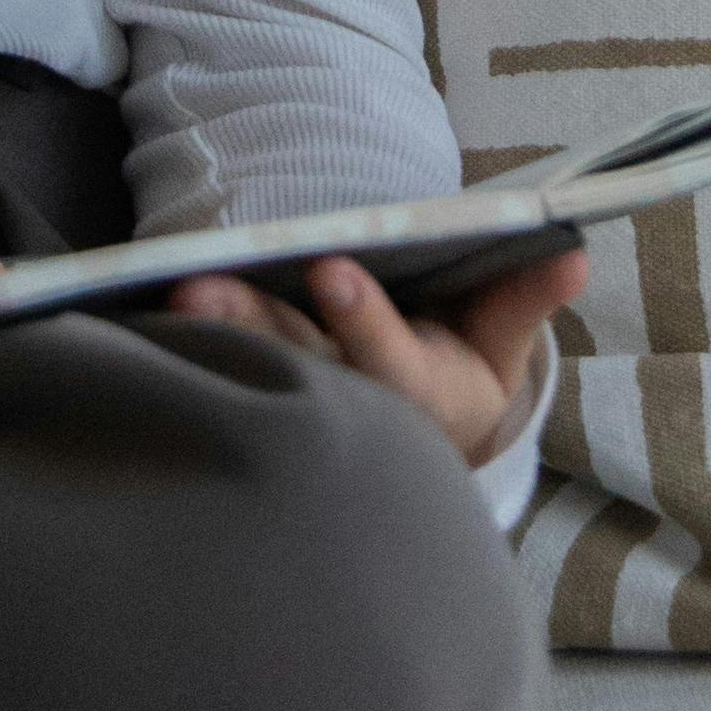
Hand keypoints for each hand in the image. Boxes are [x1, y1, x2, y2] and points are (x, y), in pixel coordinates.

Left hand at [154, 238, 583, 471]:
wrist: (409, 460)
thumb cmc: (454, 378)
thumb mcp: (497, 347)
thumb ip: (521, 299)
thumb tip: (572, 250)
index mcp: (413, 393)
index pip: (384, 358)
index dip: (360, 317)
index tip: (331, 268)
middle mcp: (347, 404)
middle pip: (297, 364)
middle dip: (252, 326)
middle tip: (204, 288)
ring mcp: (297, 405)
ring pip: (250, 369)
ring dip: (209, 334)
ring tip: (171, 292)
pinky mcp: (256, 400)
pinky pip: (218, 372)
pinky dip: (185, 347)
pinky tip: (138, 304)